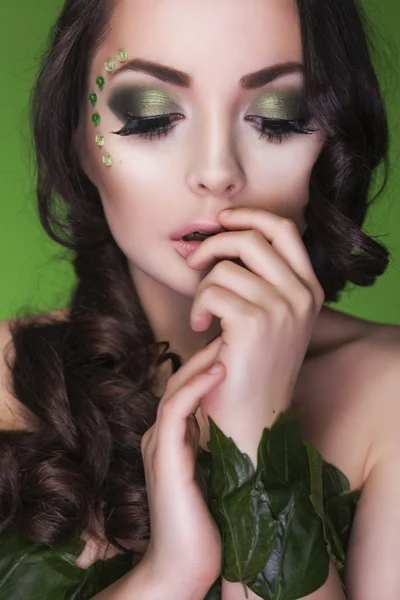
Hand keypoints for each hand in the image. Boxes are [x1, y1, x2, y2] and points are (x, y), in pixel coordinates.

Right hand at [140, 336, 225, 591]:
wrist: (185, 566)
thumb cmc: (207, 525)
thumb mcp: (217, 475)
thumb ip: (219, 448)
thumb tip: (249, 424)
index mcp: (173, 441)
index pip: (187, 391)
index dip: (209, 368)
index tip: (237, 351)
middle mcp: (161, 438)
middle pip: (179, 383)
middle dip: (205, 358)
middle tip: (232, 336)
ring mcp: (159, 446)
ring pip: (174, 390)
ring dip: (201, 365)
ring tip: (228, 345)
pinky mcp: (164, 458)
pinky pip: (175, 410)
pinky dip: (197, 387)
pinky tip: (220, 371)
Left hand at [186, 207, 324, 464]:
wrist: (252, 417)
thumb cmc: (252, 365)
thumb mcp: (269, 316)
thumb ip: (260, 277)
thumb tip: (220, 235)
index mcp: (309, 289)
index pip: (283, 229)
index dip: (250, 216)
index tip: (223, 220)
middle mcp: (302, 295)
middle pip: (251, 237)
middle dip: (214, 243)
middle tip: (194, 261)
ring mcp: (282, 308)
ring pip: (225, 266)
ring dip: (202, 288)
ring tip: (204, 315)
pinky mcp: (254, 323)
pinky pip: (211, 290)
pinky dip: (198, 306)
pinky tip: (203, 328)